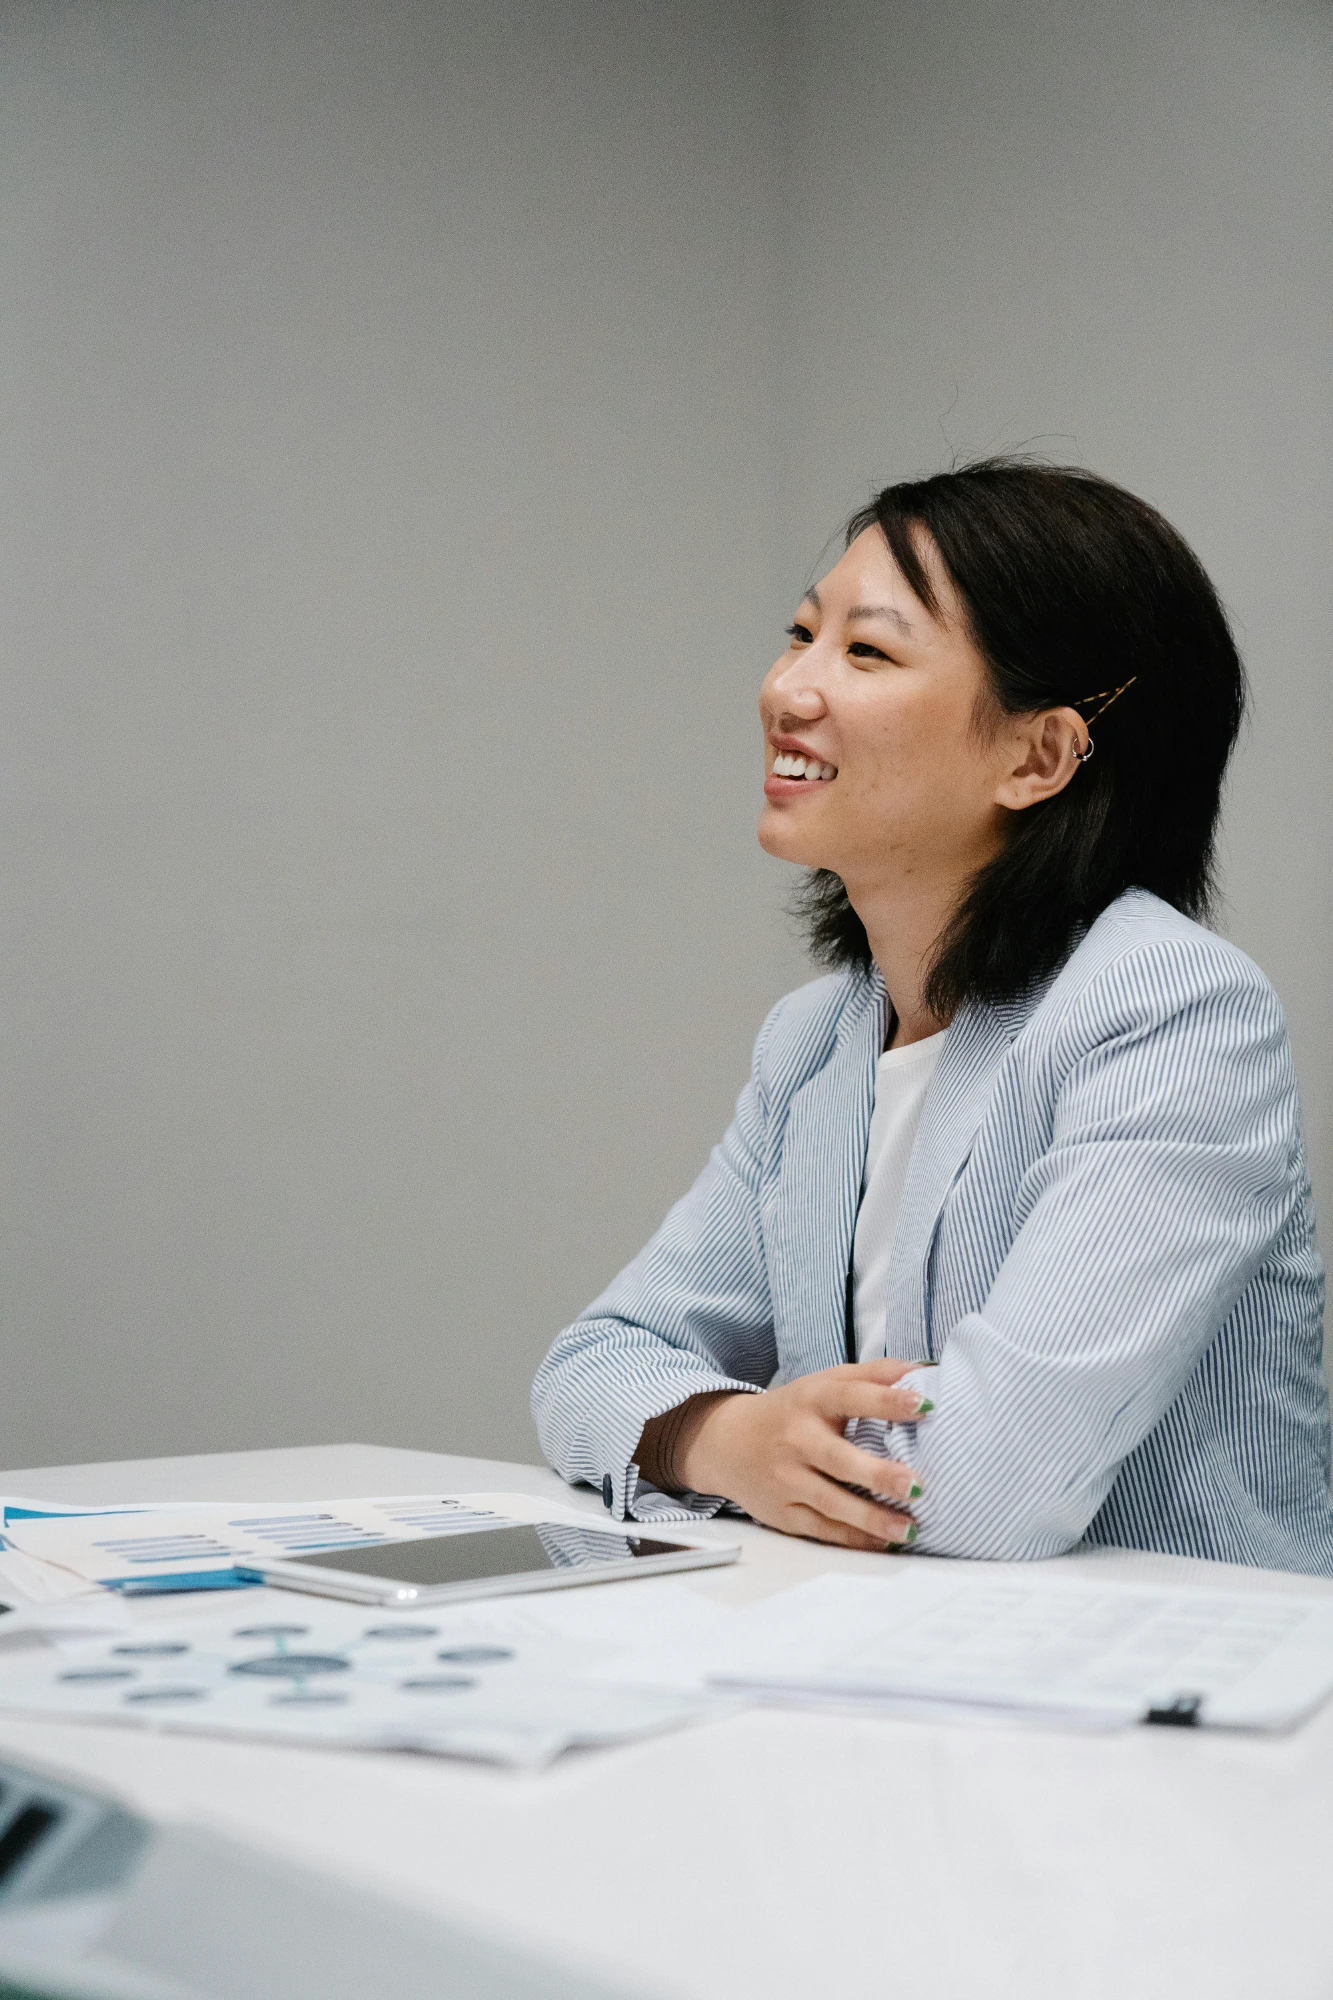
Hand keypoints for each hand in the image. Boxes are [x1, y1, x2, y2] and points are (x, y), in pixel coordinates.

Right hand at [668, 1360, 933, 1550]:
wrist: (727, 1443)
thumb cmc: (792, 1411)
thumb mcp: (823, 1383)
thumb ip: (873, 1375)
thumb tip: (925, 1369)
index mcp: (811, 1400)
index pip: (850, 1396)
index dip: (886, 1400)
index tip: (923, 1406)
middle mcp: (797, 1439)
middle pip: (838, 1459)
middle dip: (878, 1474)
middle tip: (916, 1485)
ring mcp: (786, 1479)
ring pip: (831, 1502)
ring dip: (871, 1518)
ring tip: (909, 1527)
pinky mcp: (782, 1513)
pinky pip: (822, 1528)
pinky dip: (854, 1538)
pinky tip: (884, 1541)